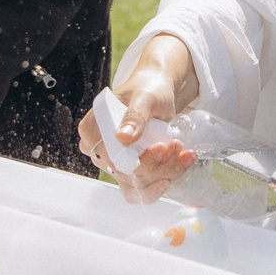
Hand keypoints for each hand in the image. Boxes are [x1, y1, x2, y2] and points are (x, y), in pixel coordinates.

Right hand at [76, 60, 194, 202]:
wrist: (158, 92)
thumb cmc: (148, 90)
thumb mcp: (145, 98)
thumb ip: (135, 115)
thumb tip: (122, 137)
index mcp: (91, 129)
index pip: (110, 158)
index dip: (136, 161)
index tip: (161, 147)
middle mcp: (98, 149)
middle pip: (125, 174)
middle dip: (157, 165)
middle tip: (177, 145)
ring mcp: (113, 161)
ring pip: (138, 183)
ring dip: (166, 170)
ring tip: (182, 150)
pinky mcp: (130, 169)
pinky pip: (146, 185)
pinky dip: (167, 175)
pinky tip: (183, 161)